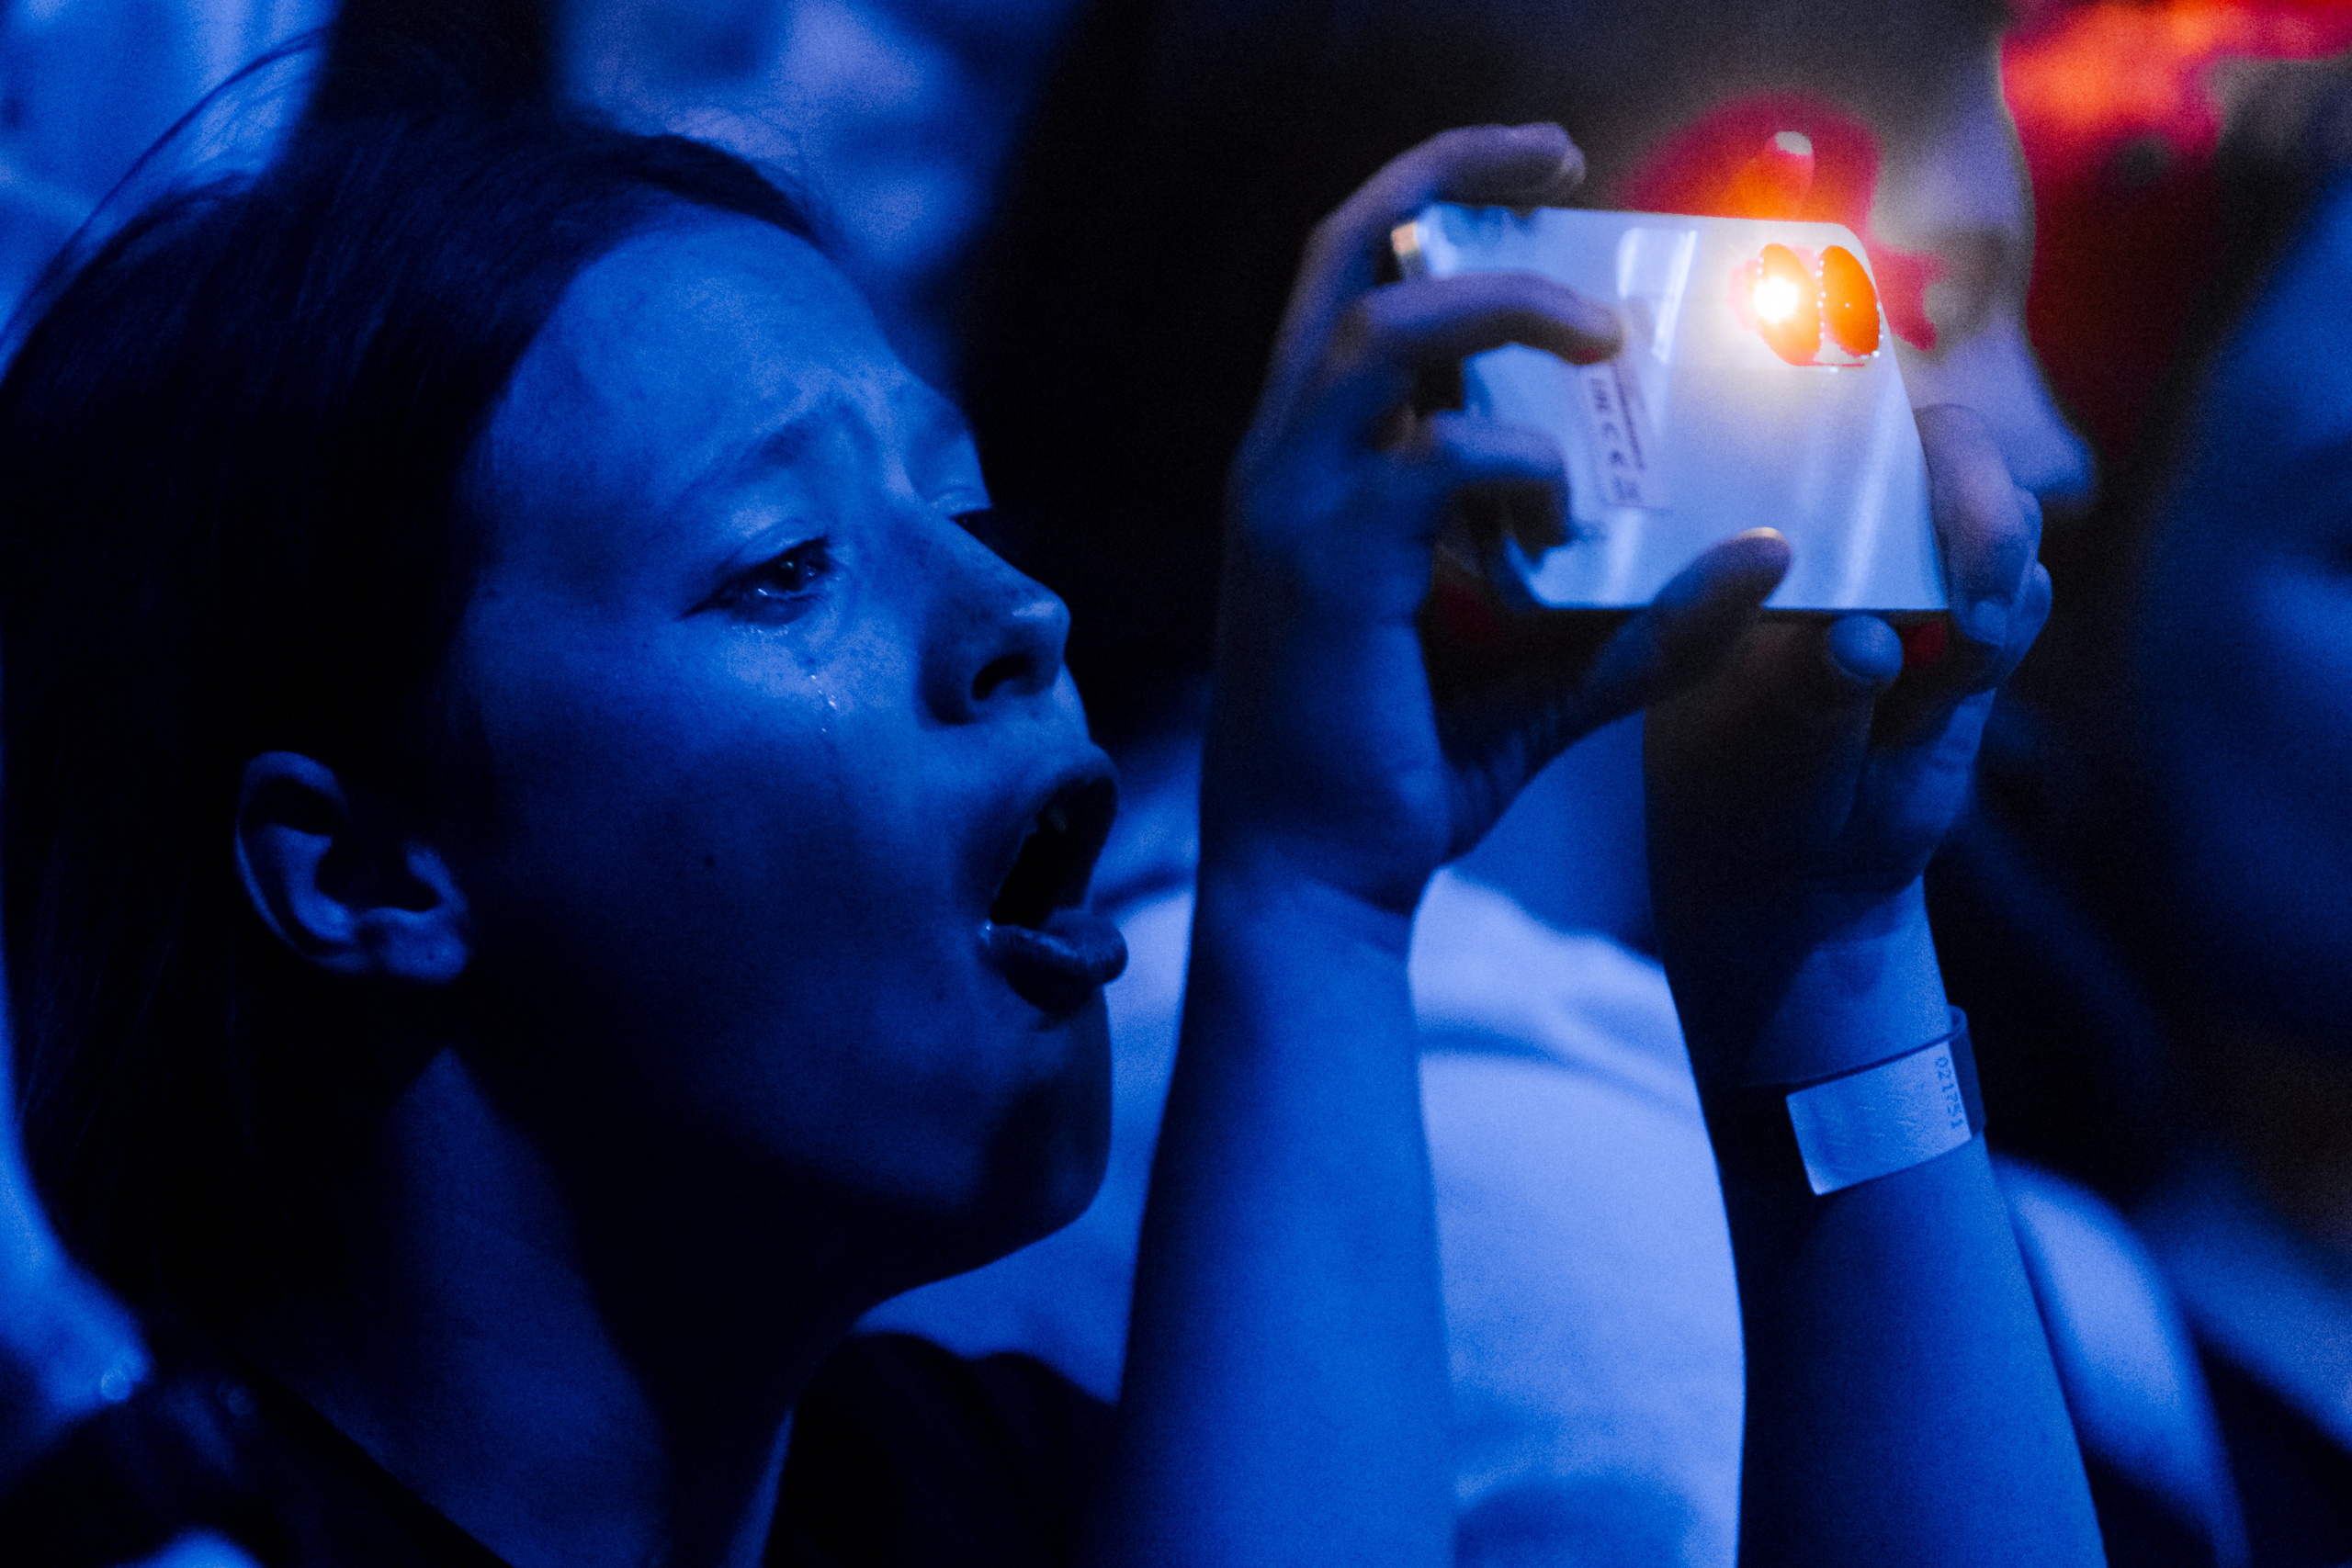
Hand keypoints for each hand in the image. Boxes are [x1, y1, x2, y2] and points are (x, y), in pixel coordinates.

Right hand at [1206, 123, 1791, 912]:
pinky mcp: (1319, 564)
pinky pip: (1427, 458)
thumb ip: (1650, 614)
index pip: (1361, 279)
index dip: (1443, 198)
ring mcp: (1290, 503)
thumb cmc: (1413, 763)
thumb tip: (1773, 553)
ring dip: (1501, 304)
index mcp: (1322, 459)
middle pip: (1343, 251)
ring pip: (1380, 329)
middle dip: (1450, 172)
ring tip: (1604, 332)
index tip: (1551, 172)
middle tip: (1563, 156)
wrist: (1318, 876)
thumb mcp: (1549, 669)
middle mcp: (1287, 456)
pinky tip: (1564, 512)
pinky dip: (1516, 461)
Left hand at [1645, 405, 2049, 1081]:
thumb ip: (1803, 686)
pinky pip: (2023, 600)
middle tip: (1971, 593)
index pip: (1812, 417)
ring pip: (2001, 521)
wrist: (1794, 872)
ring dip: (1981, 586)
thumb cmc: (1736, 783)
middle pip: (1941, 445)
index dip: (1865, 398)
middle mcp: (1839, 527)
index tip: (1891, 444)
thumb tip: (1866, 645)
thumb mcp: (1747, 741)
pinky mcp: (1976, 624)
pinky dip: (2000, 635)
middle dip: (1967, 502)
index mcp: (1751, 525)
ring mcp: (1916, 570)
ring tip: (1938, 665)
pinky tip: (1942, 693)